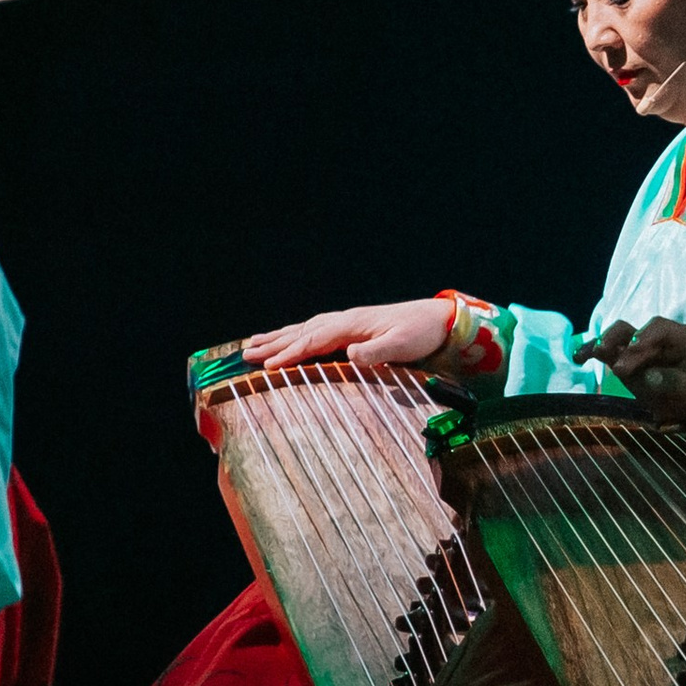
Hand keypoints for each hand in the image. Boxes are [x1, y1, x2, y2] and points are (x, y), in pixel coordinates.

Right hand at [242, 298, 453, 368]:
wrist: (438, 319)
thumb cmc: (421, 334)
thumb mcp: (402, 346)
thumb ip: (377, 352)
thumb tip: (351, 354)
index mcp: (352, 326)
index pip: (314, 340)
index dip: (290, 354)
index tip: (268, 366)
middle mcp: (345, 321)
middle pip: (302, 332)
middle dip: (274, 345)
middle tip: (247, 354)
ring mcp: (348, 322)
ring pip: (305, 329)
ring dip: (280, 337)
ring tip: (255, 344)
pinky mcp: (353, 327)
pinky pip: (317, 330)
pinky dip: (297, 334)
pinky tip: (290, 338)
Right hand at [581, 317, 685, 423]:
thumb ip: (670, 381)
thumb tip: (647, 376)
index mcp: (680, 337)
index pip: (659, 328)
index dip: (642, 339)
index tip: (630, 361)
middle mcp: (657, 337)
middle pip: (632, 328)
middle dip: (618, 341)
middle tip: (612, 362)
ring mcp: (639, 346)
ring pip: (616, 336)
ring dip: (602, 343)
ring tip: (588, 355)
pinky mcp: (626, 358)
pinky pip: (607, 351)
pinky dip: (593, 352)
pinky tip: (579, 357)